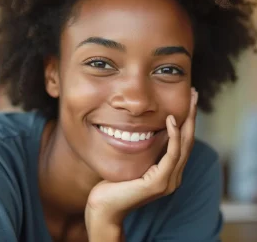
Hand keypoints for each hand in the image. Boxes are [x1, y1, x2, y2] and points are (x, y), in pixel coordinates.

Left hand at [85, 88, 197, 226]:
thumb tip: (147, 128)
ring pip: (184, 145)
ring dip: (188, 121)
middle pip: (188, 140)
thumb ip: (146, 149)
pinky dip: (174, 136)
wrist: (104, 205)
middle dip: (192, 116)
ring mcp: (169, 181)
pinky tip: (171, 120)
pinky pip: (171, 154)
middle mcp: (173, 176)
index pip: (183, 141)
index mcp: (168, 170)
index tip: (187, 101)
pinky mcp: (159, 183)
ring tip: (190, 101)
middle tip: (194, 94)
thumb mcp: (135, 160)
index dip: (187, 120)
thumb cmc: (116, 182)